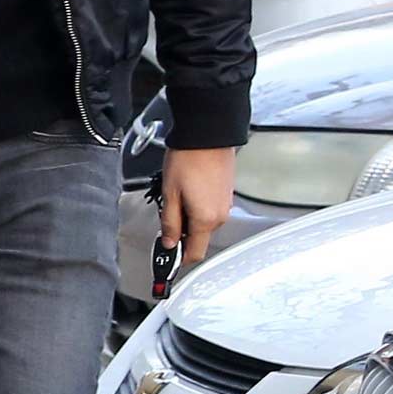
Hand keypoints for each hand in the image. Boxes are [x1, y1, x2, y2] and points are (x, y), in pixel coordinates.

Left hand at [160, 146, 235, 270]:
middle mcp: (220, 216)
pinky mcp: (226, 195)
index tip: (166, 257)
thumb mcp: (170, 194)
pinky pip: (210, 211)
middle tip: (166, 215)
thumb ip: (170, 223)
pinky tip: (189, 190)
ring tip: (177, 196)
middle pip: (198, 238)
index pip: (194, 253)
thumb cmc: (188, 160)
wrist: (208, 135)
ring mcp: (225, 205)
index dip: (178, 258)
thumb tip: (169, 242)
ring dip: (189, 218)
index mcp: (205, 220)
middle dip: (181, 233)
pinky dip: (198, 208)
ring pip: (204, 224)